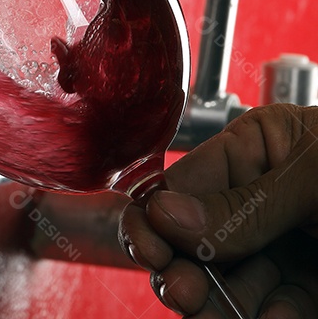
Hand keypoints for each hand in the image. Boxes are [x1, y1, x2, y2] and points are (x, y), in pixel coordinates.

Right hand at [119, 104, 317, 316]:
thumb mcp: (314, 178)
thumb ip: (244, 202)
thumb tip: (163, 214)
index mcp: (259, 148)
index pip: (182, 183)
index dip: (156, 218)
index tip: (149, 249)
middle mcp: (263, 196)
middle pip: (196, 238)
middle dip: (183, 268)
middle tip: (182, 292)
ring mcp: (288, 245)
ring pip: (229, 281)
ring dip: (217, 304)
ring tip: (214, 316)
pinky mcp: (311, 287)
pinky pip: (273, 309)